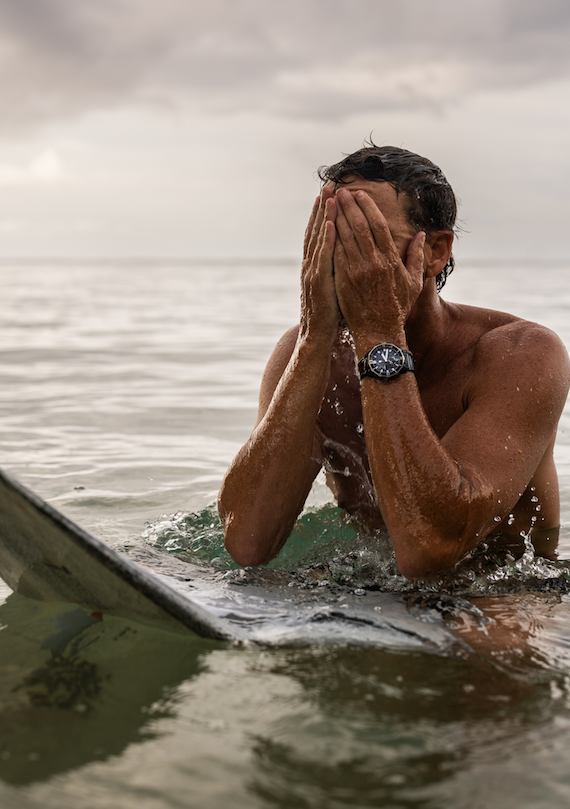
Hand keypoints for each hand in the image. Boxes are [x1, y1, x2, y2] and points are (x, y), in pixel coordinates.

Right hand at [300, 186, 340, 339]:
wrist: (317, 335)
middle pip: (316, 231)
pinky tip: (330, 223)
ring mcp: (313, 272)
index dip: (323, 214)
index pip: (320, 235)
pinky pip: (323, 256)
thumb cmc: (331, 314)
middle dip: (322, 208)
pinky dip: (326, 239)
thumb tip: (351, 255)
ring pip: (318, 239)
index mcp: (316, 265)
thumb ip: (340, 268)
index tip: (330, 195)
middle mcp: (311, 265)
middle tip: (327, 186)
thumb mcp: (335, 287)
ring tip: (328, 196)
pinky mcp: (319, 282)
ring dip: (323, 216)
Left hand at [333, 187, 425, 343]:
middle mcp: (374, 263)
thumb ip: (417, 257)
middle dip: (349, 206)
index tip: (359, 194)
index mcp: (391, 260)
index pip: (379, 226)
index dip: (368, 207)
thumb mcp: (414, 283)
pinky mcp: (343, 282)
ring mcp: (357, 272)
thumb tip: (420, 235)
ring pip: (345, 238)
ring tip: (329, 202)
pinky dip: (330, 239)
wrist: (379, 332)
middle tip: (340, 191)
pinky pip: (335, 255)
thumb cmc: (397, 308)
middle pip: (360, 227)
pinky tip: (324, 227)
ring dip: (336, 218)